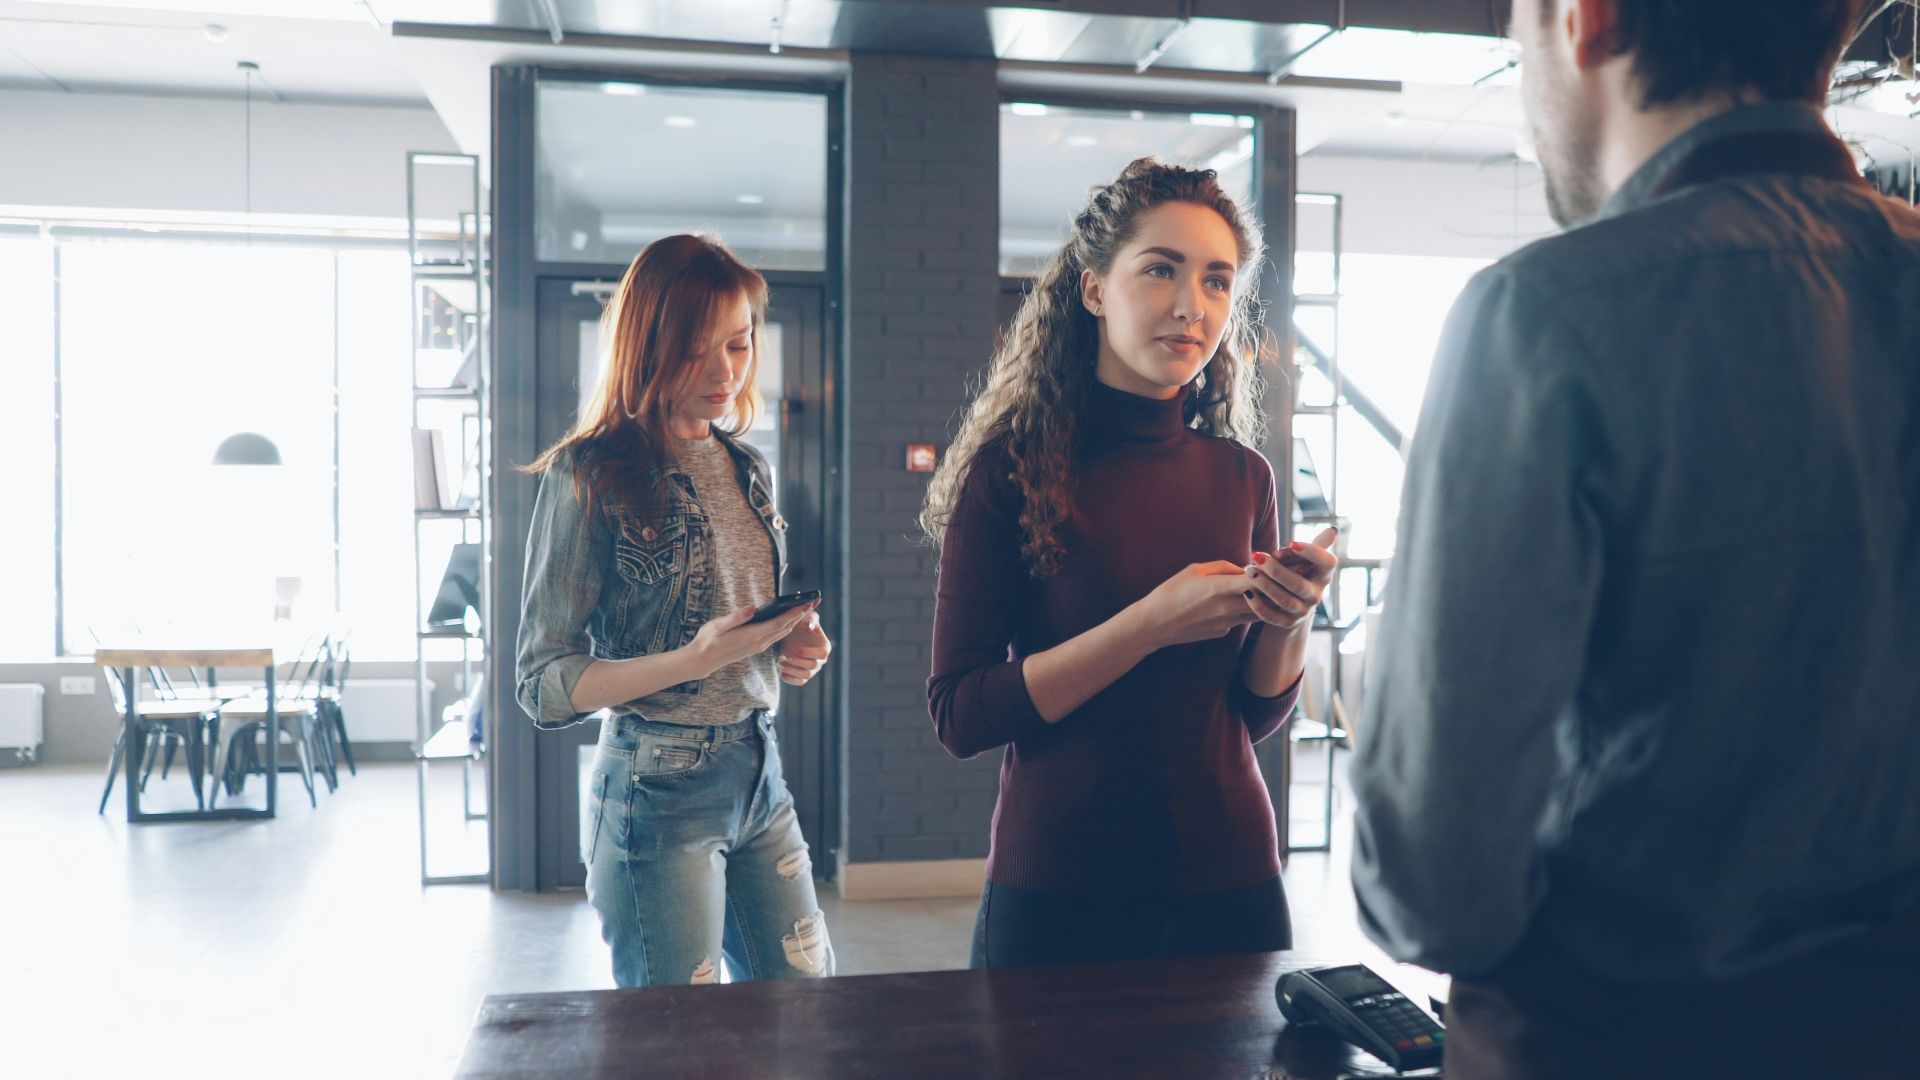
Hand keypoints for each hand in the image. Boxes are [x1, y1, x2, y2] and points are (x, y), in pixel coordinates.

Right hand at [690, 601, 816, 677]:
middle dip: (801, 614)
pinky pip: (777, 635)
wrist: (703, 661)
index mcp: (752, 636)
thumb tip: (754, 609)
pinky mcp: (756, 647)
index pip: (779, 623)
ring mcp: (758, 646)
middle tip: (815, 601)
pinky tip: (790, 618)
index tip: (807, 603)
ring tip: (806, 607)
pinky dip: (787, 625)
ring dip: (796, 620)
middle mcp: (759, 643)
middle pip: (786, 627)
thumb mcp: (718, 625)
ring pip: (783, 632)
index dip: (795, 613)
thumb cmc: (708, 641)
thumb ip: (737, 617)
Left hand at [776, 611, 832, 685]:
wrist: (789, 634)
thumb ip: (810, 619)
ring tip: (779, 663)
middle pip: (813, 666)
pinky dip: (790, 679)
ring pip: (805, 676)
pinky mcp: (801, 675)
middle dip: (797, 662)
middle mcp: (820, 660)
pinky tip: (781, 672)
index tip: (797, 650)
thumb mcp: (805, 616)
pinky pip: (799, 682)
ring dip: (792, 671)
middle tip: (784, 657)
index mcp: (824, 647)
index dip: (810, 653)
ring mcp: (811, 669)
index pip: (823, 654)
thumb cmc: (800, 623)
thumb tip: (809, 626)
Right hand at [1129, 561, 1262, 650]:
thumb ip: (1224, 567)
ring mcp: (1227, 623)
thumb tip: (1245, 568)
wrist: (1154, 624)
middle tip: (1282, 578)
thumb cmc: (1171, 591)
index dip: (1269, 570)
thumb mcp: (1195, 570)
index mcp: (1219, 588)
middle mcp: (1227, 608)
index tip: (1274, 563)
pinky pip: (1241, 619)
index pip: (1257, 579)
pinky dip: (1245, 610)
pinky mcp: (1223, 632)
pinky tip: (1239, 602)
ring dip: (1265, 601)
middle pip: (1265, 599)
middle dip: (1274, 587)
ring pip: (1259, 612)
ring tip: (1269, 589)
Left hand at [1242, 526, 1338, 630]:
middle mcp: (1316, 595)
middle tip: (1257, 556)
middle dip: (1277, 571)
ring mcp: (1302, 611)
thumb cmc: (1299, 572)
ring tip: (1249, 570)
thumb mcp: (1308, 559)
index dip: (1311, 553)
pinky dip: (1259, 605)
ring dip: (1265, 585)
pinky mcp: (1287, 622)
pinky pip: (1272, 617)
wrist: (1294, 603)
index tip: (1291, 542)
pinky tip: (1247, 591)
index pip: (1327, 563)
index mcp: (1324, 575)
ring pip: (1284, 601)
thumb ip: (1317, 545)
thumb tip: (1332, 530)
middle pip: (1299, 585)